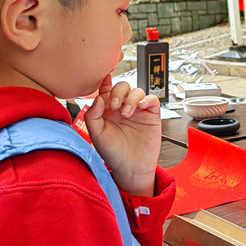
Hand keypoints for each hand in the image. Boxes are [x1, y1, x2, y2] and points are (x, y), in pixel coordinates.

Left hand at [84, 74, 161, 195]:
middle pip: (123, 87)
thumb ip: (93, 115)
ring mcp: (138, 111)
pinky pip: (152, 99)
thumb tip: (99, 97)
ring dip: (132, 99)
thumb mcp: (97, 135)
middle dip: (119, 92)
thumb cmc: (113, 153)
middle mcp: (122, 108)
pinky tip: (141, 108)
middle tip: (115, 106)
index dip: (105, 81)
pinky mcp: (151, 115)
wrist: (131, 168)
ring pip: (137, 91)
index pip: (106, 90)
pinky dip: (147, 99)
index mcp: (107, 111)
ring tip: (127, 114)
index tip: (104, 77)